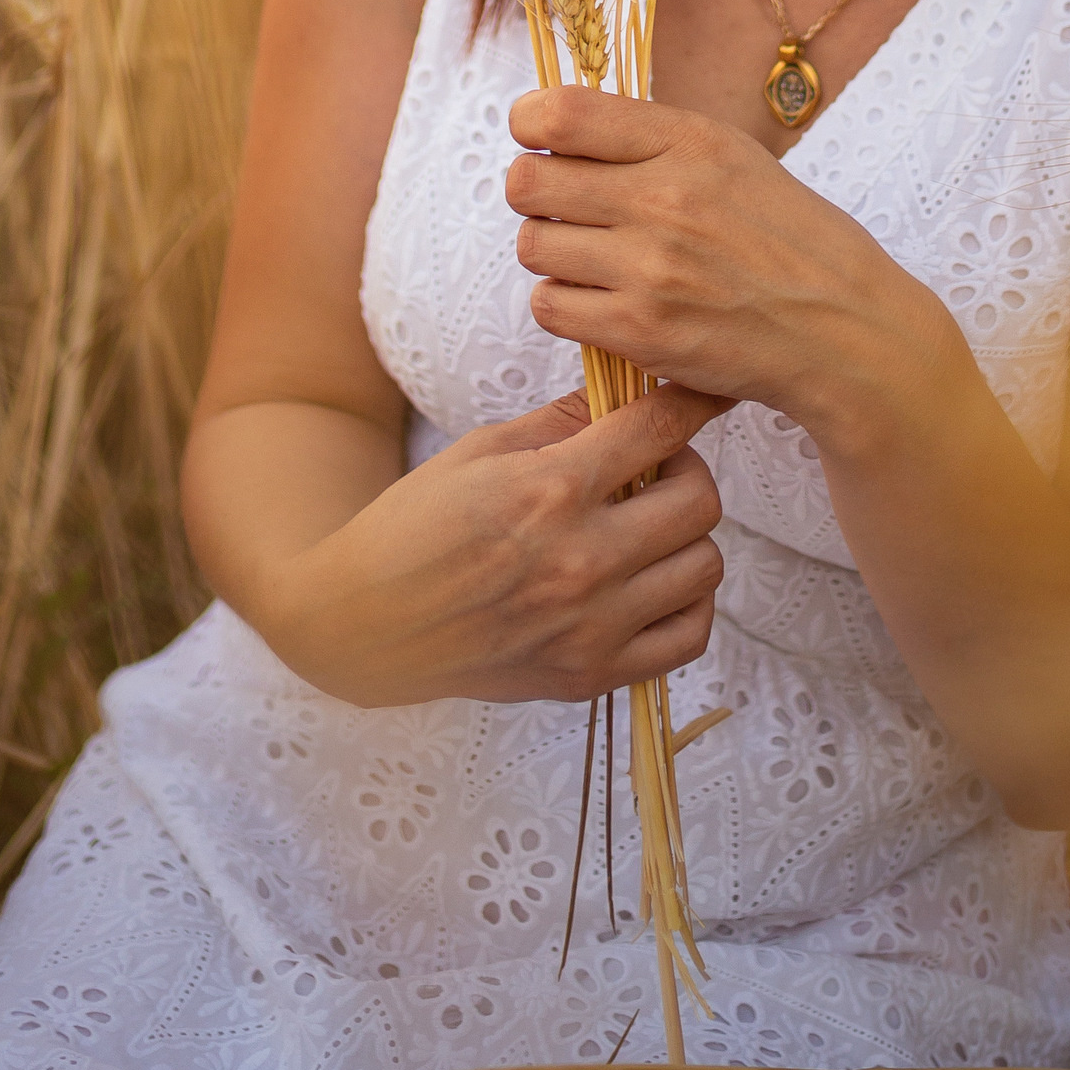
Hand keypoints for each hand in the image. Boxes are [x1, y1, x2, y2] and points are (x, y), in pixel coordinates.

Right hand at [279, 382, 726, 709]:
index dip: (692, 401)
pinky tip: (653, 584)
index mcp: (548, 490)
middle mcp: (581, 559)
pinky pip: (689, 637)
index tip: (704, 394)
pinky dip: (686, 604)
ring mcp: (591, 626)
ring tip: (647, 529)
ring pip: (705, 565)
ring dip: (686, 537)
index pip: (658, 429)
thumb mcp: (477, 452)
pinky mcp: (591, 675)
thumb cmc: (412, 528)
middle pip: (700, 499)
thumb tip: (621, 397)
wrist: (364, 626)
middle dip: (686, 469)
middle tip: (652, 470)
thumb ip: (559, 423)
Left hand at [505, 87, 949, 447]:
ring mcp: (651, 268)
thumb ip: (650, 139)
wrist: (845, 330)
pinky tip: (603, 302)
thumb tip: (557, 126)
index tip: (539, 140)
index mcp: (690, 141)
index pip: (561, 112)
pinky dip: (565, 305)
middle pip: (526, 181)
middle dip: (534, 194)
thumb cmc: (789, 240)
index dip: (530, 124)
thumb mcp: (734, 159)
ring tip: (594, 261)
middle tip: (565, 209)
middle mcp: (666, 197)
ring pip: (532, 245)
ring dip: (552, 254)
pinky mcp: (641, 331)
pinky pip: (549, 306)